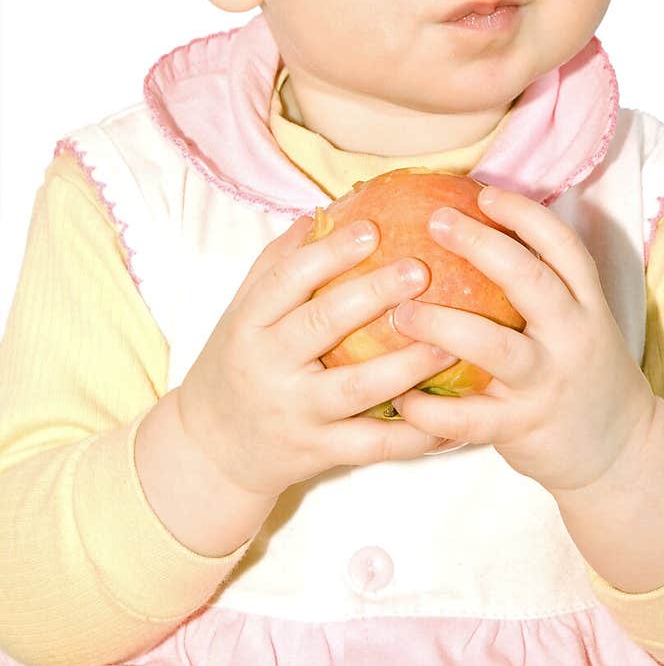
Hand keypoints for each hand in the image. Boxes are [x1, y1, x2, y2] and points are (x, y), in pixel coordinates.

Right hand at [176, 214, 456, 497]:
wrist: (211, 450)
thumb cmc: (237, 365)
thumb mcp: (242, 313)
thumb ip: (277, 264)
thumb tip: (323, 213)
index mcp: (250, 324)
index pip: (286, 280)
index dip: (328, 254)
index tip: (371, 229)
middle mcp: (270, 366)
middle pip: (322, 325)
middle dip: (373, 295)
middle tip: (419, 269)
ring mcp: (297, 412)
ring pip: (356, 388)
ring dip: (407, 365)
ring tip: (450, 342)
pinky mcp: (320, 452)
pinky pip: (372, 444)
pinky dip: (413, 435)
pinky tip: (449, 418)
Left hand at [388, 185, 656, 494]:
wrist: (620, 450)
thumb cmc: (581, 371)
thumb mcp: (578, 322)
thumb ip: (542, 286)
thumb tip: (476, 231)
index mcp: (586, 304)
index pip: (564, 246)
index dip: (525, 215)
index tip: (483, 193)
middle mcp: (572, 336)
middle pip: (531, 280)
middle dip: (481, 246)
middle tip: (435, 221)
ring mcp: (548, 382)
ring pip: (494, 346)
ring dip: (441, 325)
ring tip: (399, 312)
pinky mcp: (524, 426)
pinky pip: (470, 417)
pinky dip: (429, 408)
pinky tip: (399, 395)